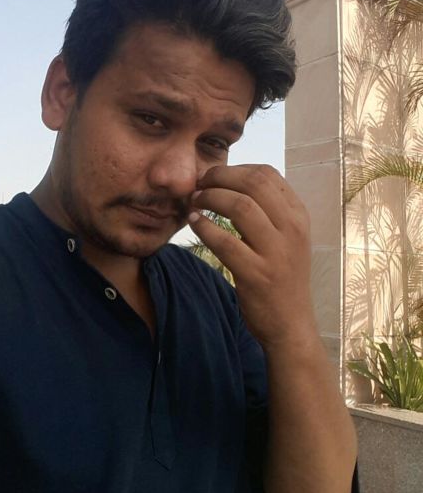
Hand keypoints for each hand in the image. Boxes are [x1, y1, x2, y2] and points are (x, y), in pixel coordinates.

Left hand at [189, 164, 317, 349]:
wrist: (291, 324)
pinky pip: (225, 241)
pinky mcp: (257, 274)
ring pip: (240, 206)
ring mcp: (276, 252)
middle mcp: (292, 229)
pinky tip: (194, 223)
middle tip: (199, 184)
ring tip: (194, 201)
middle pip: (253, 183)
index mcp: (298, 216)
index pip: (267, 174)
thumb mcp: (286, 238)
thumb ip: (268, 211)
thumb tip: (233, 182)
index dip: (234, 169)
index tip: (213, 176)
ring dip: (210, 198)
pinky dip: (204, 227)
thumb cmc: (282, 277)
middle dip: (220, 177)